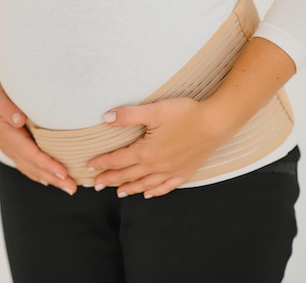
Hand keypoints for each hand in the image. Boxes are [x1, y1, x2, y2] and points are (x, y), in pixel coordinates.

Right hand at [0, 79, 76, 194]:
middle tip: (73, 188)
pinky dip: (39, 174)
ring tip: (68, 188)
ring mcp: (11, 150)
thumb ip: (7, 108)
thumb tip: (19, 120)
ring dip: (50, 179)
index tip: (64, 172)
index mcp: (9, 136)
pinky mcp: (13, 148)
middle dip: (54, 178)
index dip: (48, 165)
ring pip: (32, 169)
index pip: (32, 155)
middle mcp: (11, 147)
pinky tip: (49, 180)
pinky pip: (28, 165)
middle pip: (35, 167)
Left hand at [86, 98, 233, 198]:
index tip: (89, 167)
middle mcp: (156, 166)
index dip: (102, 163)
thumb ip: (128, 115)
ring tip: (117, 192)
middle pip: (128, 175)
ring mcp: (171, 171)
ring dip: (129, 188)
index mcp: (146, 152)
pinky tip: (148, 194)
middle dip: (110, 179)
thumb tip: (106, 118)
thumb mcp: (153, 110)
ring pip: (145, 184)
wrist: (216, 123)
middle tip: (96, 185)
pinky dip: (154, 191)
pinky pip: (166, 186)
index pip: (117, 160)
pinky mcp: (184, 171)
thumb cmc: (185, 114)